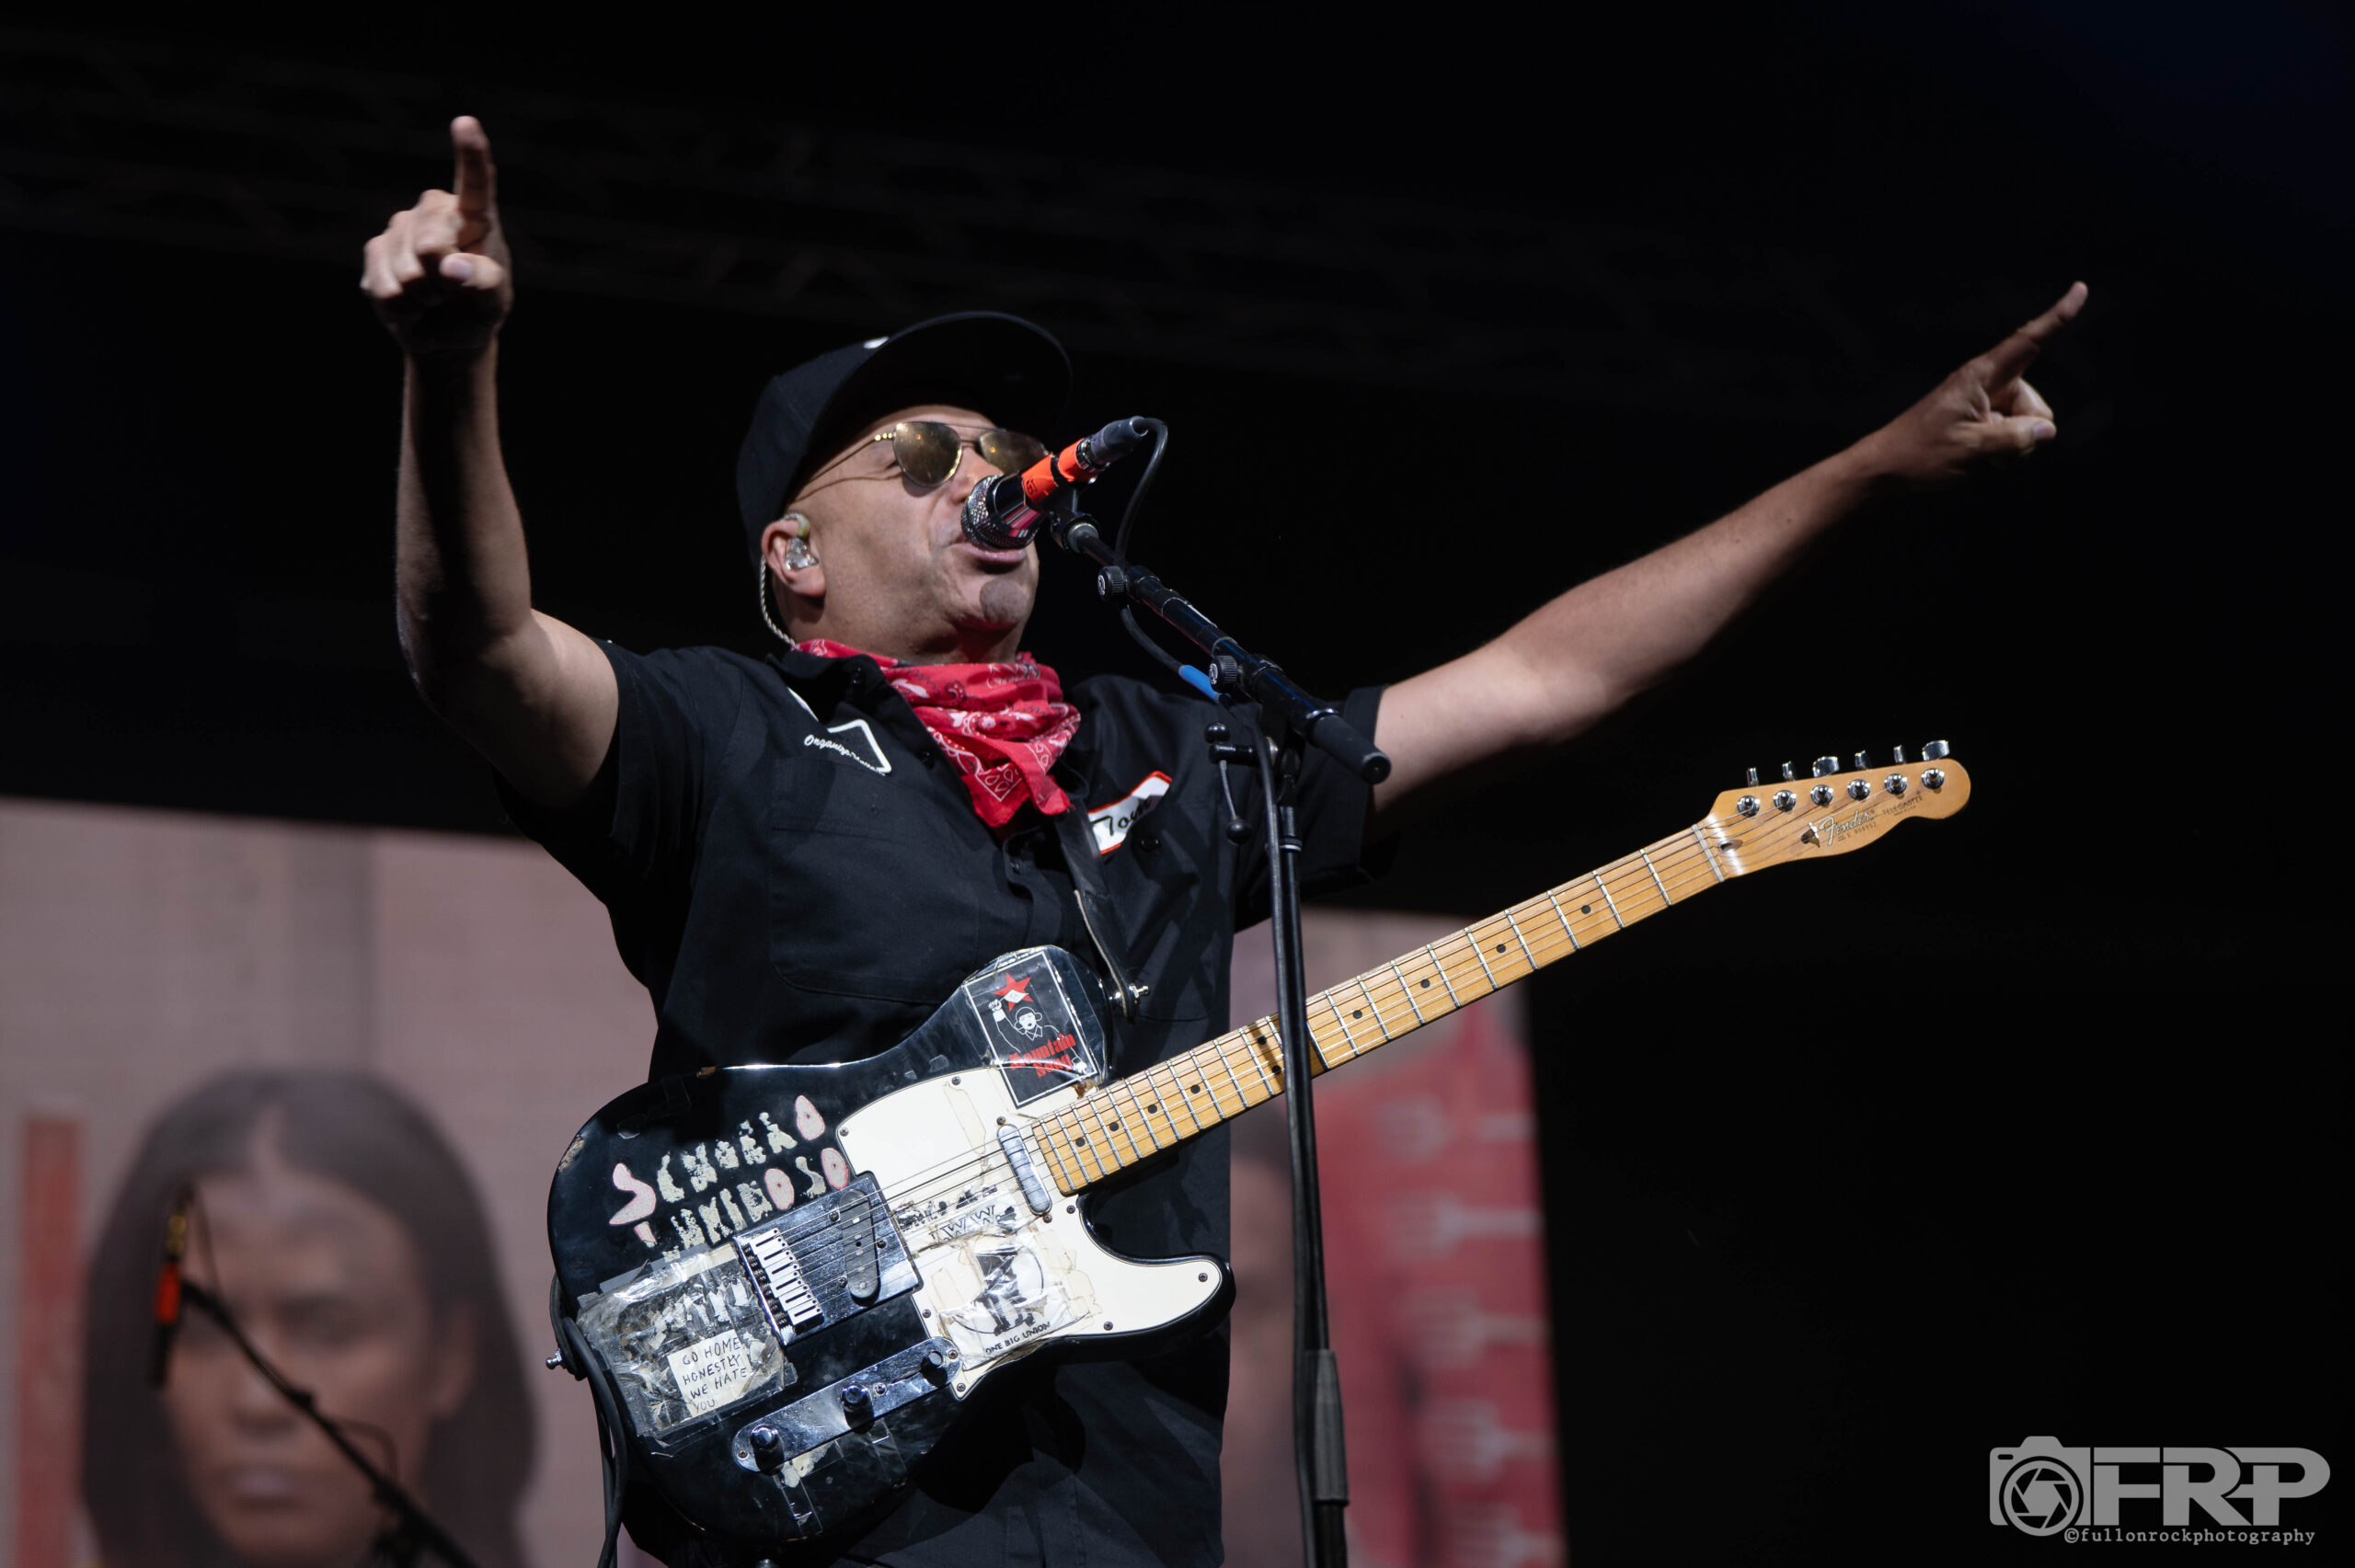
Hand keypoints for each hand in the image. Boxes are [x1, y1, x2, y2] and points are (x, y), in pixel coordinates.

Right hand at [362, 117, 511, 360]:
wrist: (446, 333)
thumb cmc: (478, 308)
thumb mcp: (494, 300)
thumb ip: (484, 282)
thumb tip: (451, 266)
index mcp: (475, 216)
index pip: (475, 183)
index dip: (470, 153)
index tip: (465, 123)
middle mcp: (435, 212)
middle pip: (430, 244)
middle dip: (441, 280)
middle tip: (452, 292)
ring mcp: (401, 228)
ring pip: (407, 270)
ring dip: (423, 296)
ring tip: (433, 296)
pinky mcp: (375, 250)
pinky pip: (385, 286)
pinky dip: (402, 306)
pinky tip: (411, 302)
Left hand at [1859, 282, 2087, 485]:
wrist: (1885, 469)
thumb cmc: (1921, 455)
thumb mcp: (1971, 450)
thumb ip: (2015, 440)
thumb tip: (2047, 430)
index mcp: (1982, 376)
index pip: (2028, 342)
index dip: (2057, 316)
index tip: (2080, 288)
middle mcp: (1988, 385)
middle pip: (2036, 409)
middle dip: (2023, 436)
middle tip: (1981, 449)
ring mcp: (1986, 406)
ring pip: (2028, 430)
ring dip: (2010, 450)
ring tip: (1973, 456)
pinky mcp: (1982, 423)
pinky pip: (2012, 441)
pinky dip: (2001, 456)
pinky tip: (1974, 462)